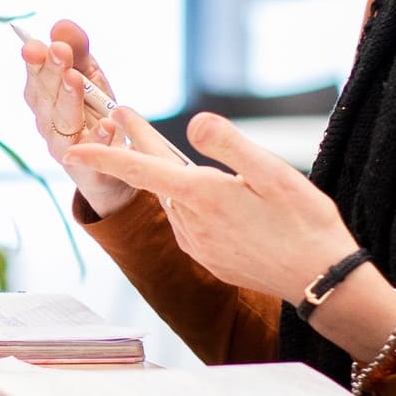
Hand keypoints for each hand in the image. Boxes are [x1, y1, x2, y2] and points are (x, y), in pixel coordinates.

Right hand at [17, 20, 153, 216]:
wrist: (112, 170)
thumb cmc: (94, 117)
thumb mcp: (90, 79)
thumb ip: (78, 52)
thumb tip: (61, 24)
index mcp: (45, 98)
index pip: (35, 76)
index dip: (35, 61)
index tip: (38, 45)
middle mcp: (47, 122)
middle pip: (45, 96)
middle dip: (51, 72)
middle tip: (60, 53)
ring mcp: (64, 146)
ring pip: (61, 122)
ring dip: (68, 99)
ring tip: (76, 80)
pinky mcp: (86, 169)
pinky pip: (90, 153)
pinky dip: (98, 138)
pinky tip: (107, 125)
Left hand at [66, 112, 358, 304]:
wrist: (322, 280)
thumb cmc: (303, 223)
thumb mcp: (273, 173)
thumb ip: (229, 145)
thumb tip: (194, 122)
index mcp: (201, 196)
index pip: (139, 170)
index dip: (105, 156)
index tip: (73, 148)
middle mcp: (191, 224)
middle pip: (153, 179)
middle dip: (137, 146)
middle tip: (121, 115)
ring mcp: (199, 245)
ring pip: (172, 201)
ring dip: (164, 175)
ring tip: (157, 147)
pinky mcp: (210, 259)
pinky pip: (189, 222)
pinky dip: (185, 202)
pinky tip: (198, 193)